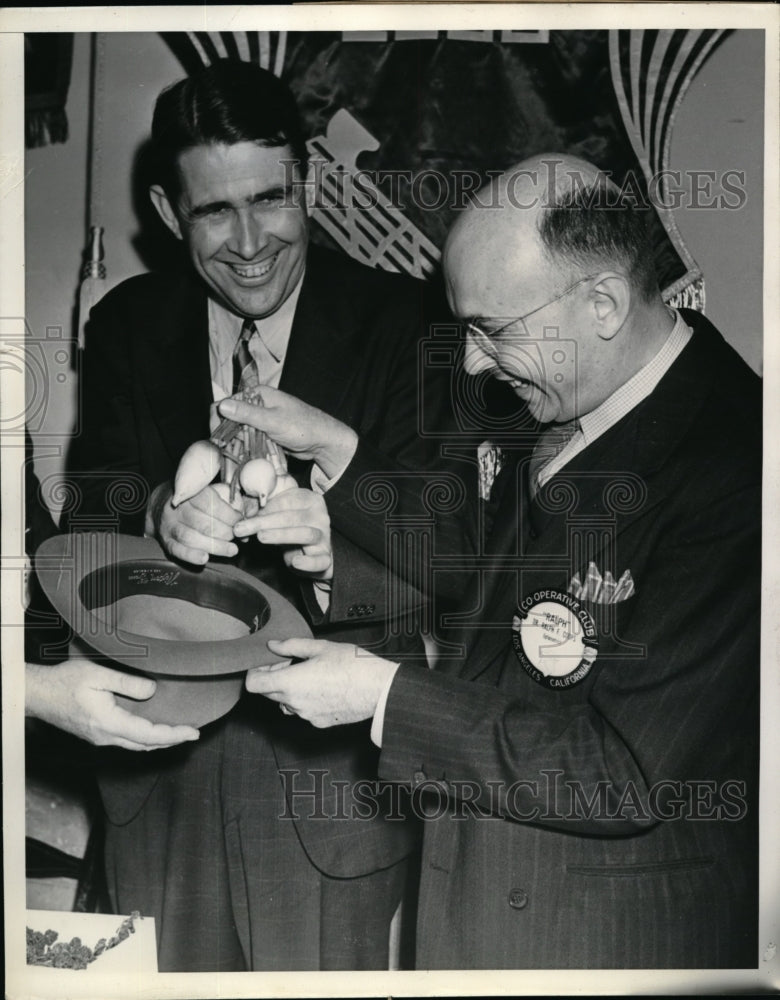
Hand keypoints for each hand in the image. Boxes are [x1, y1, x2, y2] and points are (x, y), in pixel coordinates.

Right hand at [26, 660, 199, 750]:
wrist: (37, 694)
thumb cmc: (64, 682)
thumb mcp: (98, 675)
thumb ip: (128, 683)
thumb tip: (153, 691)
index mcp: (109, 723)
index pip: (149, 735)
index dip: (174, 735)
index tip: (194, 732)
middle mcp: (106, 737)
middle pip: (146, 744)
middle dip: (171, 740)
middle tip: (192, 733)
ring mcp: (99, 738)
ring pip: (136, 745)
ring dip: (158, 741)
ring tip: (177, 733)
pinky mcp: (95, 735)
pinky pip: (126, 741)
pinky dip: (144, 737)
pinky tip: (151, 729)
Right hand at [146, 480, 241, 565]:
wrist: (161, 505)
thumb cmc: (194, 500)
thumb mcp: (209, 493)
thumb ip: (228, 504)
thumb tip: (246, 521)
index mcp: (190, 493)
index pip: (211, 504)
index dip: (230, 515)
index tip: (241, 522)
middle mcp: (177, 508)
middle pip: (203, 523)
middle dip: (225, 532)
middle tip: (237, 536)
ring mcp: (169, 525)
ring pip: (191, 537)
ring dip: (214, 546)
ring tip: (231, 550)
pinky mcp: (165, 540)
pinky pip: (177, 549)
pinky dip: (191, 555)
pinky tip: (204, 559)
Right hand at [219, 387, 357, 479]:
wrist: (323, 442)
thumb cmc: (302, 427)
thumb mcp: (273, 421)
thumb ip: (247, 414)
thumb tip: (222, 406)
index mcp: (258, 395)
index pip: (227, 404)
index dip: (218, 421)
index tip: (216, 439)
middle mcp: (257, 405)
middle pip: (231, 420)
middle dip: (226, 437)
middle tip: (224, 454)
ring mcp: (261, 420)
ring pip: (239, 432)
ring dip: (235, 445)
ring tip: (232, 460)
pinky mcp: (265, 433)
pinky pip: (249, 440)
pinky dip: (245, 449)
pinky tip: (242, 460)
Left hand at [234, 487, 332, 578]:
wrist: (311, 550)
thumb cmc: (291, 527)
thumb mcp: (277, 512)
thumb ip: (262, 507)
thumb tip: (246, 512)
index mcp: (310, 499)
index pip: (286, 501)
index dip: (264, 509)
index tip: (243, 517)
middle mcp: (320, 516)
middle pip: (292, 517)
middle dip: (264, 522)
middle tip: (241, 529)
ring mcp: (324, 536)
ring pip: (305, 534)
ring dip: (281, 535)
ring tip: (261, 537)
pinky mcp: (325, 557)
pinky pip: (320, 561)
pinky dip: (308, 562)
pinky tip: (295, 562)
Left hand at [245, 638, 398, 727]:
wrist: (378, 689)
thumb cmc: (352, 665)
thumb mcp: (320, 647)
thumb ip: (292, 646)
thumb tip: (273, 645)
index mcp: (290, 682)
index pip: (254, 684)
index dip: (255, 672)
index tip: (266, 663)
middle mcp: (294, 702)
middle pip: (268, 693)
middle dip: (273, 678)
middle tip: (289, 663)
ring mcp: (306, 715)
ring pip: (285, 703)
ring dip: (288, 690)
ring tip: (308, 675)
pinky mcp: (318, 722)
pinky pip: (302, 711)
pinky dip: (304, 700)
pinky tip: (321, 687)